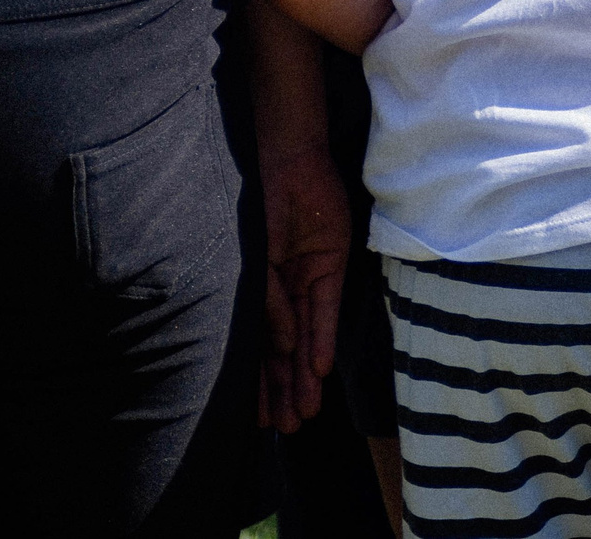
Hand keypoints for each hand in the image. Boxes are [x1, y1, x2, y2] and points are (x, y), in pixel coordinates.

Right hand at [261, 145, 353, 432]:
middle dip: (286, 390)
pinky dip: (321, 337)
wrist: (292, 162)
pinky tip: (319, 368)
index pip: (263, 347)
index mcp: (264, 290)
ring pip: (306, 337)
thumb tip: (278, 348)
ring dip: (303, 375)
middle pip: (285, 351)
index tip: (260, 419)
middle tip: (288, 428)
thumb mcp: (260, 258)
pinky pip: (324, 308)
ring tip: (303, 412)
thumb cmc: (270, 203)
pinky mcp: (331, 265)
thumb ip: (267, 304)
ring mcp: (308, 279)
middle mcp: (288, 290)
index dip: (262, 383)